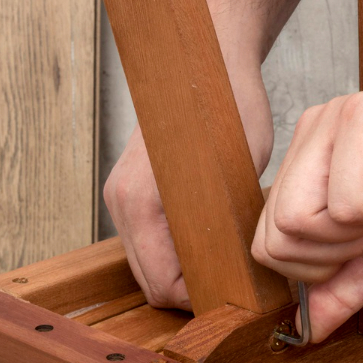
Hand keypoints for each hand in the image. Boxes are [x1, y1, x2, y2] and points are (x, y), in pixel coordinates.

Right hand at [103, 66, 273, 308]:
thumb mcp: (238, 179)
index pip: (164, 287)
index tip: (241, 294)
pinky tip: (210, 235)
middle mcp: (121, 203)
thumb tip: (236, 280)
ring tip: (228, 258)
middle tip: (240, 282)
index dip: (204, 300)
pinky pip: (149, 240)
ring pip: (149, 263)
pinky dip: (175, 249)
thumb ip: (224, 232)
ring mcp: (121, 195)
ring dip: (184, 270)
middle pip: (152, 282)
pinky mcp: (130, 189)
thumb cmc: (228, 112)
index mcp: (142, 204)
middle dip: (193, 290)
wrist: (204, 62)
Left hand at [252, 85, 362, 338]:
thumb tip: (307, 329)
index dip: (316, 267)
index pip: (267, 242)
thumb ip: (343, 286)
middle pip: (274, 236)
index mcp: (308, 162)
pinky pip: (345, 203)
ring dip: (357, 231)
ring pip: (297, 220)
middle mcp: (310, 134)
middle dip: (334, 254)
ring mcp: (333, 122)